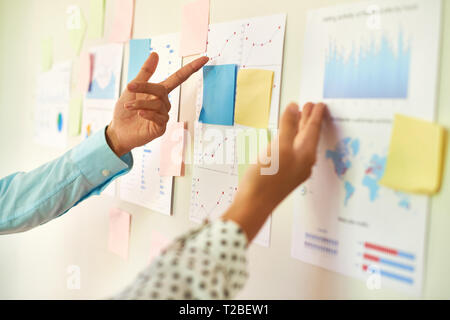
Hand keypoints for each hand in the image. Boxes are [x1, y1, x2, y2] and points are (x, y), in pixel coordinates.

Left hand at [106, 53, 208, 155]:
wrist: (117, 131)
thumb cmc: (125, 111)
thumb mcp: (132, 89)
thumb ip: (146, 72)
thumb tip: (155, 54)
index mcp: (160, 92)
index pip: (179, 78)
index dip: (191, 68)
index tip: (204, 58)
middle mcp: (164, 103)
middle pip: (161, 91)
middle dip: (145, 88)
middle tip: (130, 87)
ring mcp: (164, 116)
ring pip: (158, 104)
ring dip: (140, 104)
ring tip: (129, 106)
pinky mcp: (161, 128)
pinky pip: (159, 118)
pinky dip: (148, 114)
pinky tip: (140, 114)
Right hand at [223, 102, 326, 241]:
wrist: (254, 204)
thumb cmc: (267, 178)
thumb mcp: (279, 147)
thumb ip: (288, 126)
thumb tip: (295, 108)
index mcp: (306, 154)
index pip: (313, 129)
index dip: (316, 115)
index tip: (320, 104)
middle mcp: (303, 162)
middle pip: (309, 136)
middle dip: (309, 120)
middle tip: (311, 106)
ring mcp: (293, 168)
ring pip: (300, 143)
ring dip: (300, 129)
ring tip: (300, 117)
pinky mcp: (283, 173)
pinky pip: (292, 150)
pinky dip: (291, 139)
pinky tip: (285, 138)